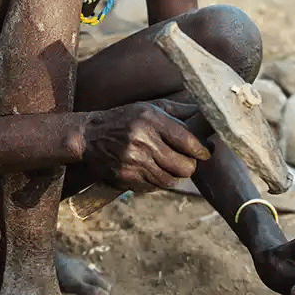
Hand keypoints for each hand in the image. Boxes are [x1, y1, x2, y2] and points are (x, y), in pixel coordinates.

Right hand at [79, 100, 210, 191]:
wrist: (89, 136)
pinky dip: (157, 181)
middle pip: (184, 166)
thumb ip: (178, 110)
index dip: (200, 150)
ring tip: (169, 167)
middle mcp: (142, 140)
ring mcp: (133, 161)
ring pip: (170, 180)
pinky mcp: (125, 177)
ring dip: (174, 176)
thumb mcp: (148, 107)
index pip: (187, 141)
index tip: (204, 152)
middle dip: (189, 166)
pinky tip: (152, 171)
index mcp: (150, 120)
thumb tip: (205, 113)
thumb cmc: (124, 119)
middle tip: (185, 161)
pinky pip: (153, 187)